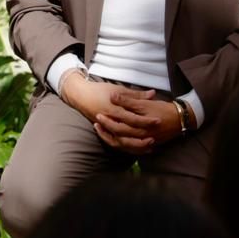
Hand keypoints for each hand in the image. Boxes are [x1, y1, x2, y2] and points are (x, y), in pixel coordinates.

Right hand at [59, 73, 178, 152]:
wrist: (80, 95)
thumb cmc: (100, 90)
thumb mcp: (118, 89)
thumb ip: (136, 94)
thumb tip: (152, 93)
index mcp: (114, 109)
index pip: (132, 118)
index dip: (145, 120)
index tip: (158, 121)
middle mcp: (110, 120)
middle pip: (128, 133)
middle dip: (142, 136)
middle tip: (156, 137)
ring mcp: (107, 127)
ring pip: (122, 141)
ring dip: (136, 145)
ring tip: (149, 145)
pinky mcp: (105, 131)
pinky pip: (117, 143)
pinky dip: (128, 147)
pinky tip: (138, 148)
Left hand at [96, 90, 181, 151]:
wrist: (180, 119)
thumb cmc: (162, 109)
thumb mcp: (145, 103)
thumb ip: (129, 100)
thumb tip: (113, 96)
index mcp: (139, 125)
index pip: (119, 124)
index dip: (107, 120)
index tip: (98, 113)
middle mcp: (140, 136)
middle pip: (118, 136)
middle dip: (106, 129)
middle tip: (97, 122)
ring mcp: (143, 143)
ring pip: (123, 144)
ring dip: (111, 138)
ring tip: (102, 131)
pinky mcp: (147, 145)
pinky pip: (131, 149)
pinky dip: (122, 145)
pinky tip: (115, 140)